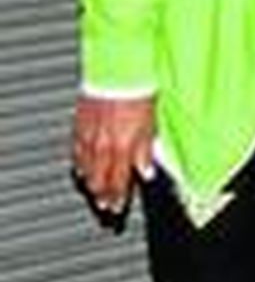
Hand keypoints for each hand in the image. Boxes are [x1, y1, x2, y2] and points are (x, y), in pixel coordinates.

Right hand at [71, 93, 155, 218]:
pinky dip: (79, 165)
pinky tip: (80, 171)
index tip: (118, 208)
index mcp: (122, 147)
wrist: (117, 73)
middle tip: (105, 207)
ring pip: (86, 169)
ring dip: (91, 183)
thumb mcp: (150, 125)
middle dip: (103, 195)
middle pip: (100, 179)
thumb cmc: (137, 94)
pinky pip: (76, 153)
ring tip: (94, 194)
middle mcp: (102, 145)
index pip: (118, 181)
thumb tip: (146, 172)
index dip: (118, 197)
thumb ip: (146, 151)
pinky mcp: (79, 126)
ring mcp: (88, 137)